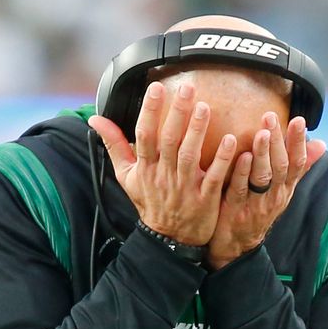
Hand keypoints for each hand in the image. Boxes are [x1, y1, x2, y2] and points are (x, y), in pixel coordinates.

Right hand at [89, 81, 238, 246]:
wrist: (167, 240)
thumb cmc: (149, 202)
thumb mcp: (126, 176)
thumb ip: (114, 145)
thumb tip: (96, 120)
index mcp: (145, 168)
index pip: (145, 135)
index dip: (149, 111)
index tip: (156, 88)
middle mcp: (164, 175)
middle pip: (169, 140)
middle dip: (177, 113)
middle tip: (186, 87)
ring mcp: (185, 187)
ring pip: (190, 155)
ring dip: (198, 130)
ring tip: (204, 107)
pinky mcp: (205, 197)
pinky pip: (214, 176)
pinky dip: (223, 159)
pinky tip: (231, 140)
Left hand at [208, 113, 326, 269]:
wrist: (237, 244)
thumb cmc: (259, 208)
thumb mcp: (282, 188)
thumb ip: (299, 166)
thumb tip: (322, 144)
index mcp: (286, 187)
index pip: (298, 162)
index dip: (299, 142)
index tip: (300, 120)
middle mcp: (275, 195)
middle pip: (281, 166)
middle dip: (278, 140)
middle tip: (271, 116)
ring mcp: (256, 203)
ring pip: (263, 176)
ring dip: (263, 153)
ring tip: (261, 133)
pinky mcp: (236, 209)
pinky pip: (240, 189)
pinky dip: (242, 172)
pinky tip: (241, 156)